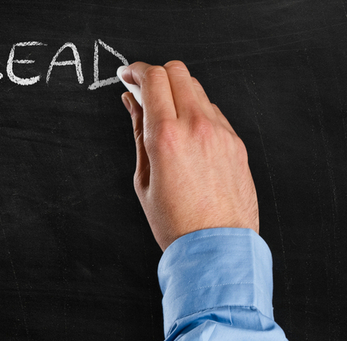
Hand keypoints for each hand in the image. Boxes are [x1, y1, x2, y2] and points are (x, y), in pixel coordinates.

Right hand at [120, 61, 258, 250]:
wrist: (216, 246)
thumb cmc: (176, 223)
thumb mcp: (144, 180)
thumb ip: (139, 134)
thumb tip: (132, 104)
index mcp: (166, 137)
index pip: (153, 79)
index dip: (136, 71)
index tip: (127, 75)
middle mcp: (197, 127)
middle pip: (177, 72)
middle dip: (156, 74)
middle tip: (142, 89)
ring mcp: (221, 132)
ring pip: (197, 89)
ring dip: (176, 92)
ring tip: (163, 116)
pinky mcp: (235, 142)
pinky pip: (213, 112)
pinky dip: (195, 112)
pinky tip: (185, 135)